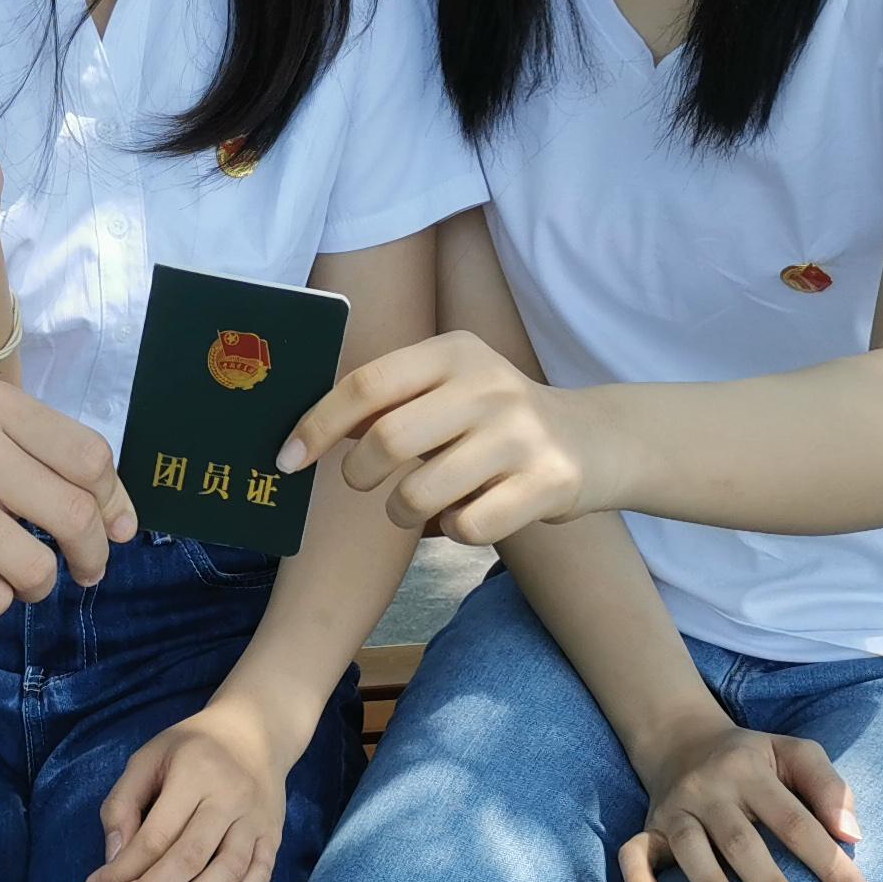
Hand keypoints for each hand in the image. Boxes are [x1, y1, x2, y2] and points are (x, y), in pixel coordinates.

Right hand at [0, 380, 136, 616]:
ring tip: (17, 577)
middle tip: (85, 570)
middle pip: (74, 515)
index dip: (113, 503)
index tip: (112, 529)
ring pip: (35, 568)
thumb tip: (124, 524)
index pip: (91, 459)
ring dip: (38, 585)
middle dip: (92, 555)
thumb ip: (49, 460)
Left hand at [88, 693, 296, 881]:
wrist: (254, 732)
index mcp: (195, 772)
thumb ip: (123, 804)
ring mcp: (257, 818)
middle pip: (189, 857)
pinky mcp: (274, 835)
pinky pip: (258, 877)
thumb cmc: (191, 747)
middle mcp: (231, 796)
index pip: (156, 834)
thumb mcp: (147, 758)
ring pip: (226, 872)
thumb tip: (114, 859)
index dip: (124, 869)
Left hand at [278, 332, 603, 543]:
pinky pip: (467, 526)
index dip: (317, 425)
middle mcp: (490, 386)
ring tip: (418, 501)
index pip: (366, 385)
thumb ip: (388, 400)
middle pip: (386, 441)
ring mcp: (521, 435)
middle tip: (364, 482)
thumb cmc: (493, 420)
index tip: (288, 460)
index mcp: (455, 352)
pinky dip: (454, 530)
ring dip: (403, 510)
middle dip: (359, 473)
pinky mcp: (548, 483)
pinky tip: (468, 513)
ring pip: (420, 493)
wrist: (595, 440)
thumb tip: (303, 433)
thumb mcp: (447, 388)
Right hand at [621, 722, 872, 881]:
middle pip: (742, 842)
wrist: (683, 739)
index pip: (796, 821)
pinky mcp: (648, 826)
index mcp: (752, 770)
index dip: (830, 863)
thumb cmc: (757, 760)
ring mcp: (676, 808)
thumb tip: (852, 836)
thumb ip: (831, 789)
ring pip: (689, 849)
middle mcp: (710, 788)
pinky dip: (638, 880)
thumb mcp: (797, 754)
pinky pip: (633, 853)